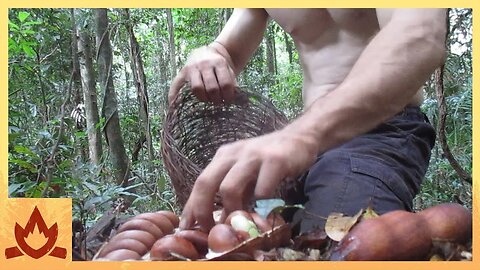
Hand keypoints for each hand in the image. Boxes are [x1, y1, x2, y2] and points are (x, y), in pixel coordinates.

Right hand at [168, 45, 236, 104]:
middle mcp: (204, 64)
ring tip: (208, 101)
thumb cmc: (220, 65)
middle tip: (219, 102)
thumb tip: (233, 98)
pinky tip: (172, 105)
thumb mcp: (229, 69)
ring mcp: (192, 68)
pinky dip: (173, 95)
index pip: (225, 84)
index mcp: (219, 63)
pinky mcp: (183, 72)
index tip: (229, 101)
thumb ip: (232, 82)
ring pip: (197, 88)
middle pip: (211, 88)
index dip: (228, 96)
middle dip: (216, 99)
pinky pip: (176, 84)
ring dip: (204, 99)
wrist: (209, 51)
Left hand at [179, 130, 318, 231]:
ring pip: (229, 187)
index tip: (186, 228)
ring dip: (231, 210)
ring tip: (239, 222)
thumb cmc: (269, 160)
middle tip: (209, 231)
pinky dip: (260, 205)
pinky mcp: (275, 161)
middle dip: (202, 210)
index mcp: (223, 157)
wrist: (300, 138)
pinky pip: (262, 189)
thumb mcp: (245, 172)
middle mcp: (234, 154)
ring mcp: (253, 156)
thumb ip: (233, 192)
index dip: (191, 207)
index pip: (200, 182)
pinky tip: (266, 210)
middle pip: (206, 182)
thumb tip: (220, 222)